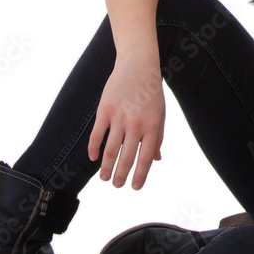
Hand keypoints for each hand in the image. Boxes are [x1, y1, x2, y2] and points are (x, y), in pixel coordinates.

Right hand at [87, 56, 164, 189]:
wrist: (138, 65)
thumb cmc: (151, 92)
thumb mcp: (160, 114)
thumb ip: (158, 137)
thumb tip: (156, 159)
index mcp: (152, 126)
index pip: (145, 158)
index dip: (140, 176)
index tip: (135, 187)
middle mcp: (136, 124)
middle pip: (126, 157)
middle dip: (121, 175)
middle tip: (116, 185)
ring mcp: (119, 117)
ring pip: (110, 149)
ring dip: (106, 167)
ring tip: (104, 178)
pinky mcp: (104, 110)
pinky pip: (97, 134)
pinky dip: (93, 148)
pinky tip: (93, 158)